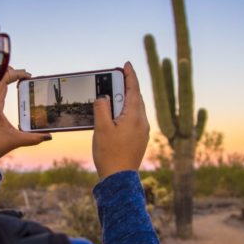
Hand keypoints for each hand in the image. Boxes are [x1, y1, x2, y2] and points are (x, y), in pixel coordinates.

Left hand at [0, 67, 51, 169]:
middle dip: (11, 72)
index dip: (17, 73)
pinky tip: (5, 92)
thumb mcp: (14, 141)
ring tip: (16, 79)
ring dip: (3, 78)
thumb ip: (33, 138)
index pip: (3, 77)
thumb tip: (48, 136)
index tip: (28, 76)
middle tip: (24, 76)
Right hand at [92, 62, 149, 179]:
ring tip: (112, 96)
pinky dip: (125, 112)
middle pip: (135, 98)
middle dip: (125, 87)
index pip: (133, 90)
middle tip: (115, 78)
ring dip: (124, 100)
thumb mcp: (101, 128)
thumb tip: (103, 97)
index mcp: (134, 117)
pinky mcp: (139, 139)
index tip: (126, 64)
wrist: (119, 179)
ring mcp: (142, 132)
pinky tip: (115, 116)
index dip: (130, 75)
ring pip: (135, 109)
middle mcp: (142, 122)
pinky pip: (134, 119)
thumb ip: (102, 108)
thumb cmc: (109, 154)